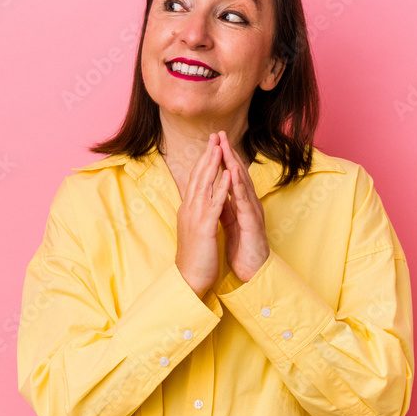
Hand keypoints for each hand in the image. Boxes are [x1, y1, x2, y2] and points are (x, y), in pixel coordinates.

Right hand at [174, 133, 232, 297]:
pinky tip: (228, 173)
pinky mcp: (204, 227)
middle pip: (198, 177)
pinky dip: (222, 186)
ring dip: (213, 164)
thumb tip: (199, 202)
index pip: (195, 181)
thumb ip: (197, 213)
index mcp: (188, 210)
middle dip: (207, 156)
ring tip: (219, 147)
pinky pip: (215, 202)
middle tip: (214, 137)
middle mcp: (189, 209)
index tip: (210, 147)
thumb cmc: (194, 257)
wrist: (189, 278)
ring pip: (204, 184)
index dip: (203, 163)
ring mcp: (195, 216)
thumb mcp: (195, 230)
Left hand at [215, 131, 269, 281]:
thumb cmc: (243, 249)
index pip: (231, 177)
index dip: (223, 159)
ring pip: (242, 183)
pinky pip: (244, 202)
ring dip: (234, 163)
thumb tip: (218, 194)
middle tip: (219, 134)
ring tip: (225, 146)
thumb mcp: (230, 224)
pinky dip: (238, 186)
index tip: (213, 142)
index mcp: (241, 204)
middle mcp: (248, 204)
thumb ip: (226, 207)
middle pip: (237, 174)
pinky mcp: (252, 223)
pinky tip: (233, 173)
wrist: (253, 272)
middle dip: (228, 153)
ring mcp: (252, 212)